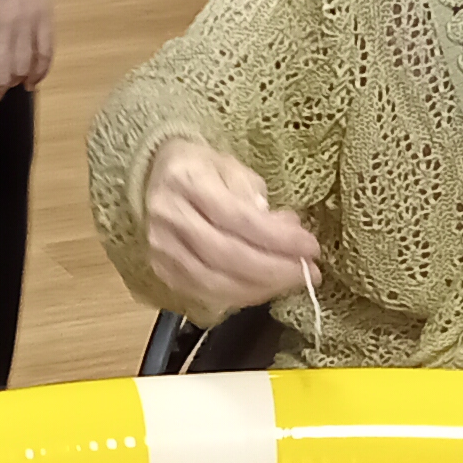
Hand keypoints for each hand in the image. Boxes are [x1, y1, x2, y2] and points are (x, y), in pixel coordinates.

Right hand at [142, 139, 320, 319]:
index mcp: (187, 181)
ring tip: (291, 281)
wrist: (152, 179)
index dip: (278, 239)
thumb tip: (284, 229)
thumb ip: (255, 197)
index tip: (310, 248)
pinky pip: (205, 293)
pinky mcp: (163, 270)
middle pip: (227, 255)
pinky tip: (263, 288)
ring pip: (215, 282)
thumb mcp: (230, 166)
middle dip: (275, 269)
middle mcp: (169, 216)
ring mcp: (162, 248)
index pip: (238, 218)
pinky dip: (240, 295)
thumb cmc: (199, 170)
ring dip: (261, 288)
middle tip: (308, 272)